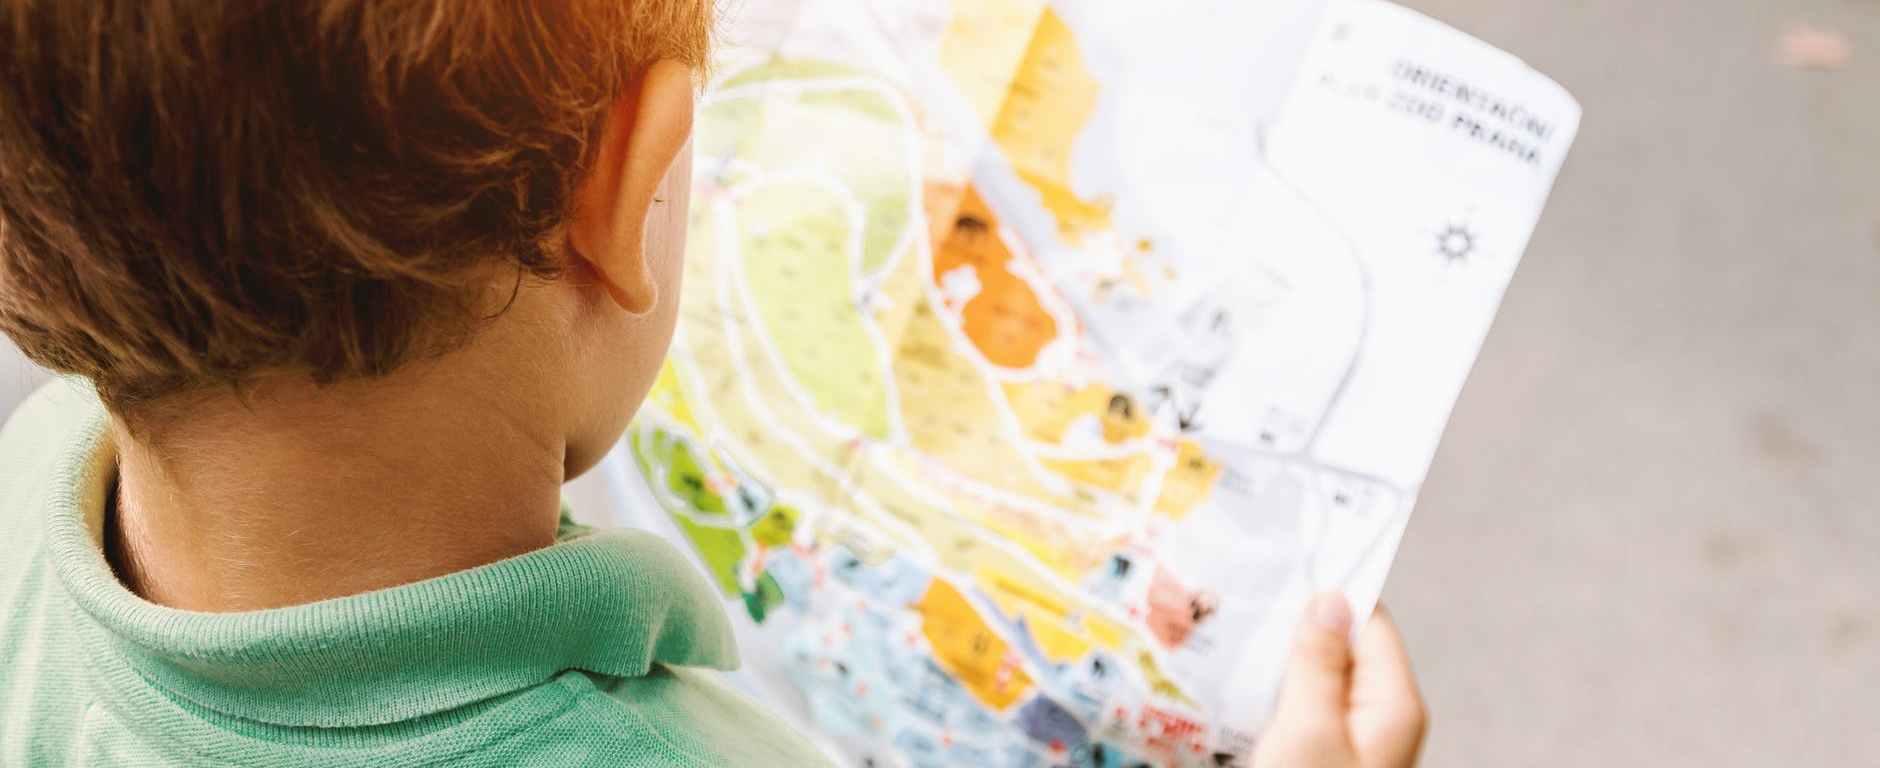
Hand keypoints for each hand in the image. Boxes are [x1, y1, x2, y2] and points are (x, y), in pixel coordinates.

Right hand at [1253, 594, 1426, 766]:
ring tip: (1245, 667)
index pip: (1371, 622)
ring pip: (1323, 676)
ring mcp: (1358, 735)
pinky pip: (1310, 706)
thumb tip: (1330, 601)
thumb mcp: (1308, 731)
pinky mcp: (1333, 749)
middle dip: (1301, 635)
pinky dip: (1282, 698)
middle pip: (1346, 647)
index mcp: (1394, 704)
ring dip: (1286, 669)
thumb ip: (1319, 663)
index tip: (1283, 584)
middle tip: (1252, 630)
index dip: (1329, 599)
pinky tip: (1253, 702)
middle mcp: (1383, 716)